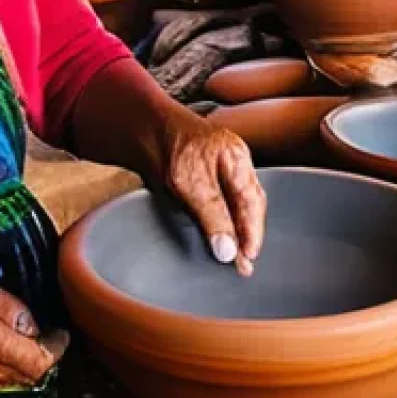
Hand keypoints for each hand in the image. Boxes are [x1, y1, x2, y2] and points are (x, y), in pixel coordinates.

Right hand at [0, 242, 64, 392]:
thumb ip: (2, 301)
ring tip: (30, 345)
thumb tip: (34, 330)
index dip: (48, 348)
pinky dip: (0, 374)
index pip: (11, 346)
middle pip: (8, 371)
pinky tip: (6, 355)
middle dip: (39, 359)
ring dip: (20, 369)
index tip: (61, 335)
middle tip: (52, 340)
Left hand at [161, 112, 266, 277]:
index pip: (252, 201)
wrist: (144, 132)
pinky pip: (223, 202)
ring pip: (237, 204)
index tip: (248, 258)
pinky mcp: (206, 175)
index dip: (253, 232)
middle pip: (249, 204)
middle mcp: (233, 162)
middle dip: (247, 234)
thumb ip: (212, 216)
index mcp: (236, 158)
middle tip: (242, 265)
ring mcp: (221, 167)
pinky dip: (225, 221)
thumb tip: (228, 250)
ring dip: (237, 230)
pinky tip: (221, 235)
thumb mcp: (191, 184)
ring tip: (235, 256)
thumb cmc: (168, 147)